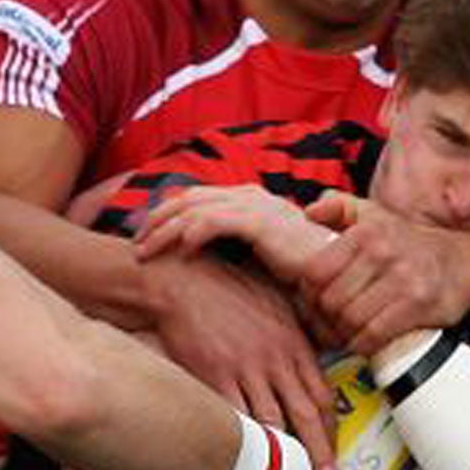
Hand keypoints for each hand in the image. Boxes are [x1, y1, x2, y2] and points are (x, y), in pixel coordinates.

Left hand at [135, 185, 336, 282]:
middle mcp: (249, 196)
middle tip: (133, 243)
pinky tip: (180, 254)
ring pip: (194, 210)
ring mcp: (255, 206)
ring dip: (164, 230)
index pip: (195, 197)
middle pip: (188, 198)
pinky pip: (215, 223)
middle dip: (155, 219)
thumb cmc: (298, 268)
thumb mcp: (258, 253)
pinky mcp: (262, 223)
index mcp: (247, 199)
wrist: (335, 273)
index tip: (143, 235)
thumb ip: (232, 247)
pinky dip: (192, 234)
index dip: (165, 213)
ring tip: (145, 252)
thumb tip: (198, 258)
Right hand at [143, 252, 338, 469]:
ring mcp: (244, 368)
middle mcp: (274, 359)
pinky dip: (239, 442)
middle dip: (318, 452)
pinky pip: (232, 417)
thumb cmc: (225, 288)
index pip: (322, 394)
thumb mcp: (274, 303)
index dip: (330, 429)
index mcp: (293, 343)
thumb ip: (295, 333)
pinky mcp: (213, 375)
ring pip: (271, 421)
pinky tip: (241, 460)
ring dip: (280, 455)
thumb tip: (312, 356)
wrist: (183, 281)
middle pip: (304, 414)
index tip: (332, 451)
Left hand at [298, 192, 469, 353]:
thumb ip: (338, 208)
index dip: (307, 293)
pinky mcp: (419, 305)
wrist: (465, 263)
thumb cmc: (409, 243)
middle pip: (330, 300)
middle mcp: (383, 252)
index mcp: (365, 231)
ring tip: (346, 331)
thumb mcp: (374, 215)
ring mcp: (403, 279)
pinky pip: (374, 334)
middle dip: (325, 317)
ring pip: (350, 319)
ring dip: (344, 333)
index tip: (314, 301)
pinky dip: (363, 344)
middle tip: (329, 322)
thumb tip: (310, 212)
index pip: (314, 272)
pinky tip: (364, 340)